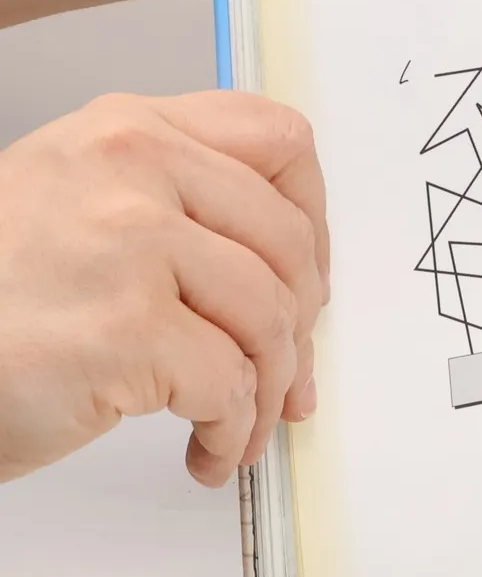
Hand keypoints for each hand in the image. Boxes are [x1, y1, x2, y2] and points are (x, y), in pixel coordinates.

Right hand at [0, 92, 328, 487]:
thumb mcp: (74, 199)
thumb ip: (174, 199)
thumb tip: (289, 263)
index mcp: (129, 129)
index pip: (278, 141)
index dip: (312, 216)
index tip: (305, 274)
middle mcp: (134, 169)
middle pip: (287, 240)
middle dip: (301, 321)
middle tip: (289, 372)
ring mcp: (130, 245)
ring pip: (269, 316)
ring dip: (269, 388)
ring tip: (243, 422)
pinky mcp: (125, 329)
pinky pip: (229, 382)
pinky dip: (231, 428)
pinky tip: (207, 448)